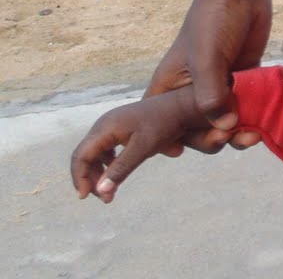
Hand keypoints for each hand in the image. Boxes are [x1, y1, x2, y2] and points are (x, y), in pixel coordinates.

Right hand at [70, 90, 196, 202]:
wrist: (182, 105)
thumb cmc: (164, 124)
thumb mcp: (143, 148)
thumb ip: (121, 169)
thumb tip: (99, 191)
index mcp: (105, 127)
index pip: (81, 156)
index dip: (79, 177)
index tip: (85, 197)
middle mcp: (104, 125)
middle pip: (86, 156)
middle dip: (91, 179)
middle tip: (104, 198)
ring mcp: (111, 125)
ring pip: (95, 154)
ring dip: (100, 173)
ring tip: (110, 192)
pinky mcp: (120, 128)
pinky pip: (106, 149)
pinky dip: (108, 164)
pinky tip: (115, 174)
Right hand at [144, 0, 272, 152]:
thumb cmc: (213, 21)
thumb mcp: (205, 59)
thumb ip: (210, 95)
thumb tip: (225, 127)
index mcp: (170, 87)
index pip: (160, 125)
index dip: (166, 140)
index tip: (180, 149)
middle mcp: (191, 91)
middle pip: (196, 129)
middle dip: (210, 138)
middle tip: (227, 136)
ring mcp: (219, 87)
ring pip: (223, 123)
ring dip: (235, 134)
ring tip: (251, 136)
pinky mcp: (242, 80)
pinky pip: (246, 109)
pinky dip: (252, 120)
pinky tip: (262, 127)